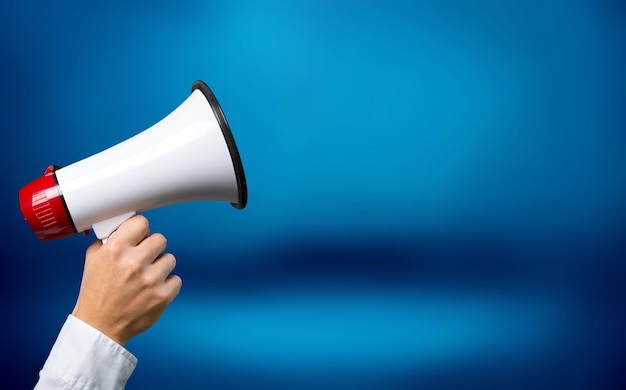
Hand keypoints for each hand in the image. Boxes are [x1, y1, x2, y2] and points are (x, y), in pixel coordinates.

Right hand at [72, 215, 181, 345]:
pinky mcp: (162, 296)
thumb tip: (122, 227)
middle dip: (152, 248)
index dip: (141, 230)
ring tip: (147, 277)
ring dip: (160, 266)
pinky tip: (153, 289)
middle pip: (160, 239)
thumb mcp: (92, 261)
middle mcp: (134, 262)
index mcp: (115, 250)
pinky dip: (167, 284)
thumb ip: (108, 240)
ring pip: (170, 259)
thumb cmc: (96, 295)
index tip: (140, 236)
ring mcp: (150, 280)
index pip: (142, 223)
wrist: (100, 327)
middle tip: (144, 258)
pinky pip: (176, 280)